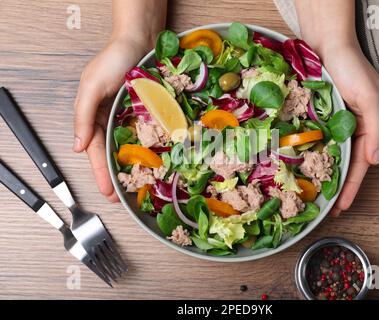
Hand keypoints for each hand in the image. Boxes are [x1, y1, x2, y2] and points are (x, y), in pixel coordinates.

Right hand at [73, 35, 151, 201]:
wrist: (141, 40)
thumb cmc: (114, 59)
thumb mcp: (92, 86)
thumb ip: (83, 116)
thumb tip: (78, 147)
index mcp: (93, 116)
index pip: (95, 151)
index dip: (100, 172)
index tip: (108, 192)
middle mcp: (111, 119)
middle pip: (112, 153)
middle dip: (116, 175)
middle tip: (124, 197)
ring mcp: (130, 116)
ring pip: (130, 147)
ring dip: (134, 166)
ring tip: (139, 185)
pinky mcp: (147, 111)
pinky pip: (147, 134)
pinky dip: (149, 148)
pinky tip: (156, 160)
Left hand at [321, 43, 378, 215]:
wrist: (326, 45)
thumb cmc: (351, 68)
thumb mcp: (370, 97)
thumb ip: (375, 129)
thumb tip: (375, 160)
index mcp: (364, 129)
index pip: (359, 166)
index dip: (350, 188)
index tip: (341, 207)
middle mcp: (346, 130)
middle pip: (341, 165)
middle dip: (334, 188)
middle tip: (323, 209)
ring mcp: (328, 125)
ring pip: (324, 156)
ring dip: (318, 175)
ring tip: (309, 196)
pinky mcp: (313, 117)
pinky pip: (309, 140)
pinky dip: (305, 155)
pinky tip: (296, 168)